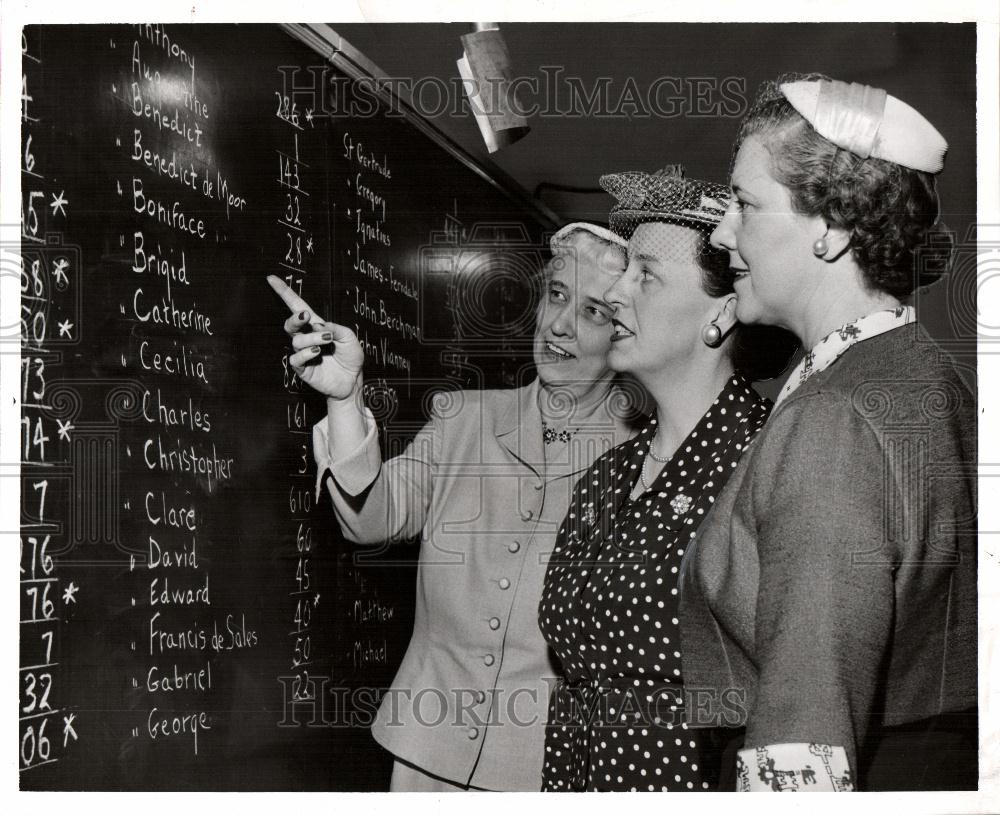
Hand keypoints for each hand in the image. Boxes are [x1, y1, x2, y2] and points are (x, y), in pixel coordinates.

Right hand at [267, 275, 364, 400]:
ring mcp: (304, 354)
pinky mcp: (303, 369)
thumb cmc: (350, 357)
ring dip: (312, 338)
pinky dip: (307, 353)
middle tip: (307, 316)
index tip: (272, 279)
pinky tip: (318, 353)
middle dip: (295, 318)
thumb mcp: (349, 337)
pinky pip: (297, 359)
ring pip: (297, 341)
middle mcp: (306, 339)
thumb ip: (335, 327)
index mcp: (316, 326)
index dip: (285, 293)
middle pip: (290, 323)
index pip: (297, 307)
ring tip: (327, 340)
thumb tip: (318, 325)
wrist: (353, 380)